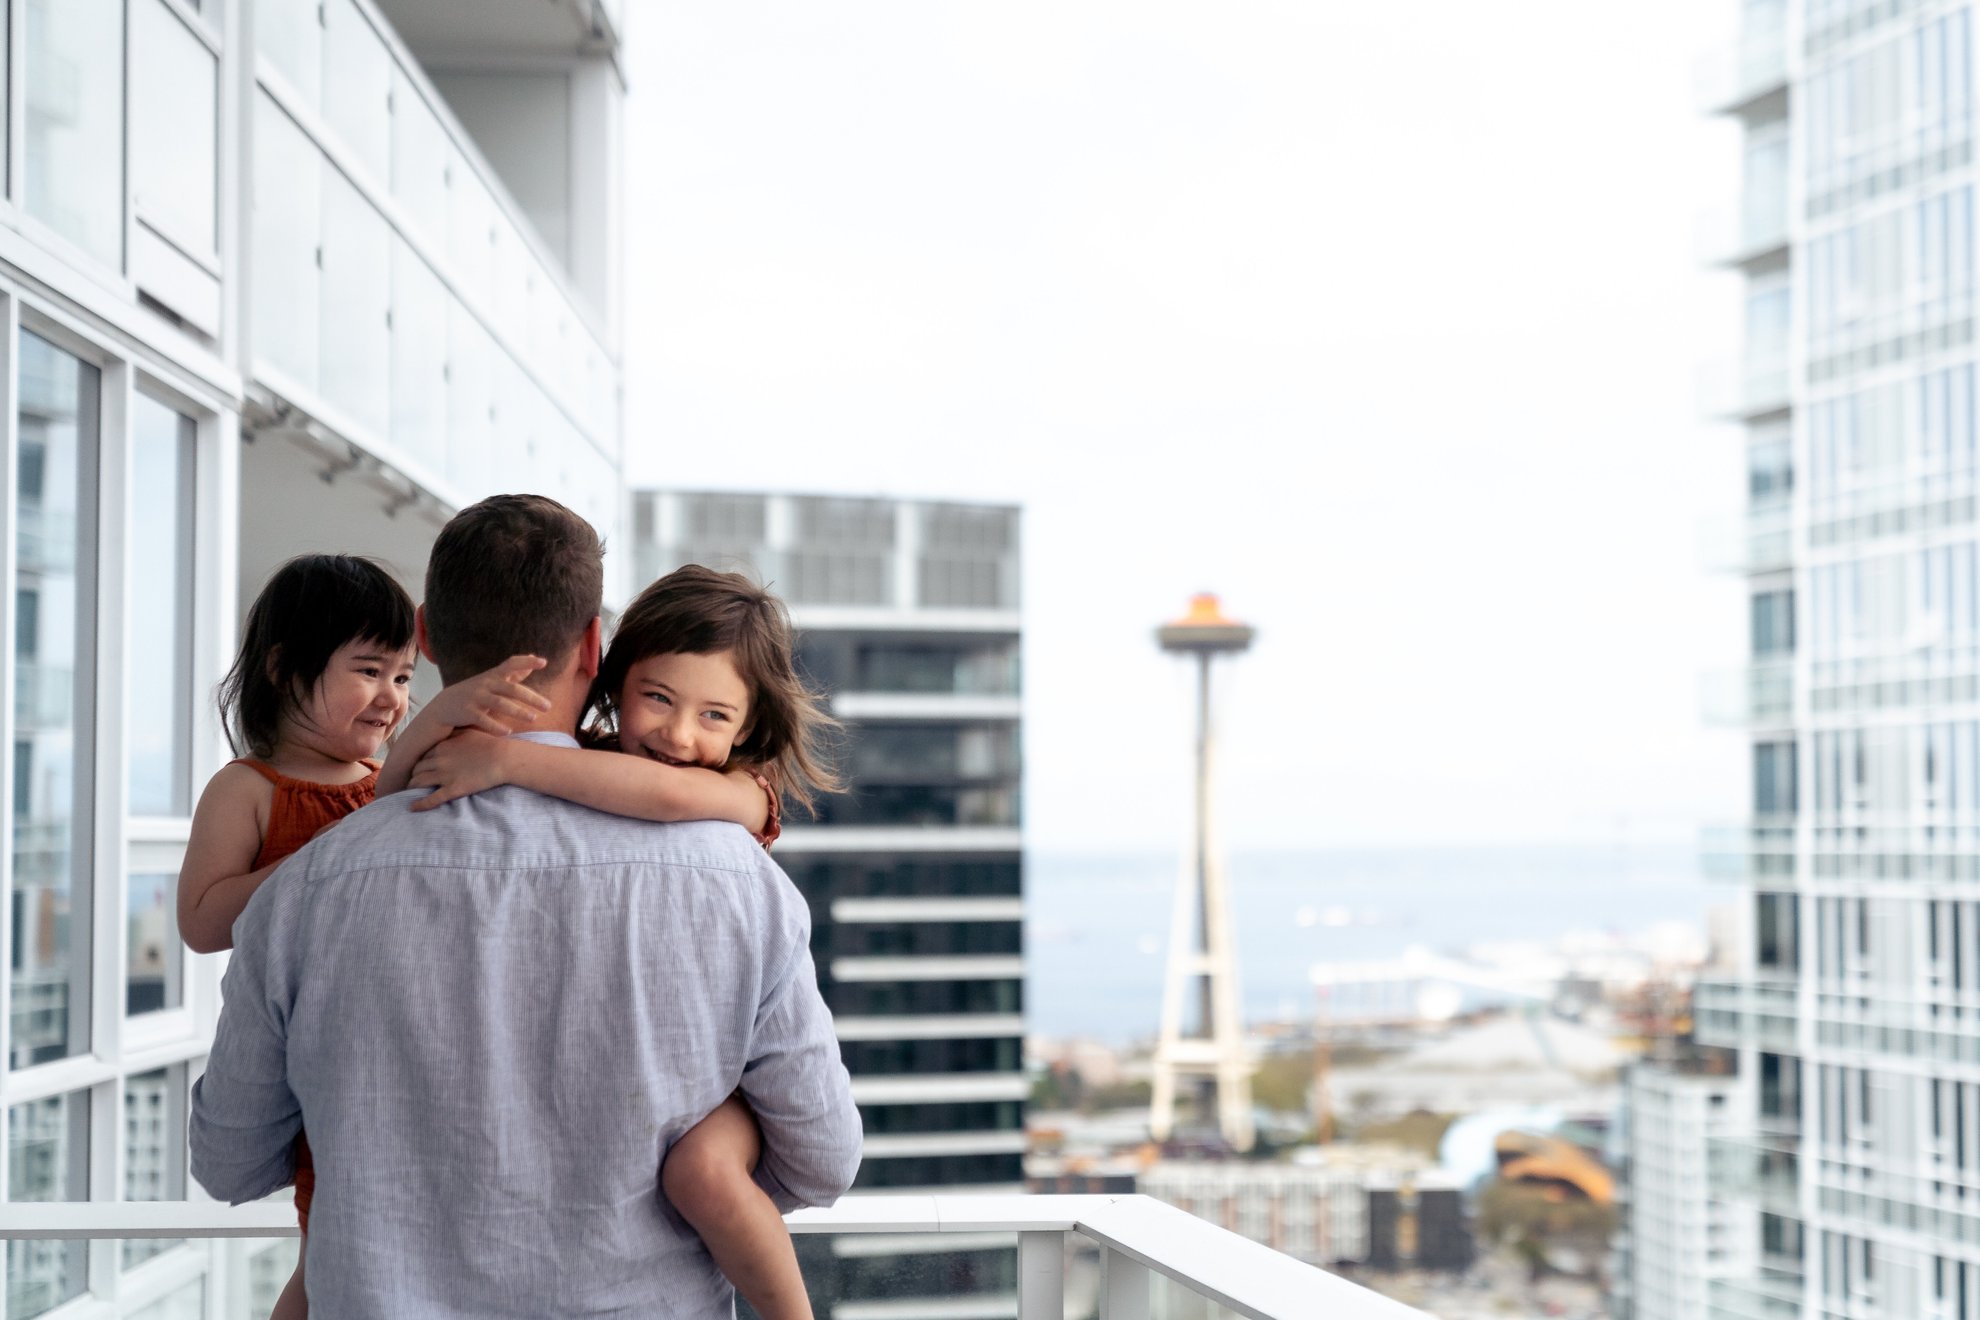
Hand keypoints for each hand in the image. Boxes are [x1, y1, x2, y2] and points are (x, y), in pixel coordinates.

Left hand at [409, 730, 513, 810]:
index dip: (419, 763)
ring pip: (419, 782)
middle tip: (413, 781)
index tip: (420, 768)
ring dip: (413, 787)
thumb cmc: (490, 744)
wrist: (504, 758)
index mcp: (442, 746)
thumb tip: (444, 735)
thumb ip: (453, 735)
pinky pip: (432, 798)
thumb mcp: (468, 733)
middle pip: (417, 769)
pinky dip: (420, 804)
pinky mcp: (453, 789)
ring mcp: (445, 775)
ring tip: (411, 792)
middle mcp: (439, 760)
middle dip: (413, 775)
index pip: (422, 756)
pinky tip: (412, 807)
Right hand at [424, 655, 550, 736]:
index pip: (511, 664)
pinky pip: (483, 719)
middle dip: (531, 697)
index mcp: (493, 676)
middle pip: (511, 689)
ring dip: (517, 711)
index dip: (526, 662)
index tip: (543, 662)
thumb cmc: (475, 692)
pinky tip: (508, 732)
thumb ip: (514, 672)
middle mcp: (485, 684)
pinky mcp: (467, 712)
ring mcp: (476, 698)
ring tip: (533, 718)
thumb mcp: (493, 679)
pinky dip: (495, 726)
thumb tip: (535, 659)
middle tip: (548, 706)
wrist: (444, 706)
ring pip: (499, 704)